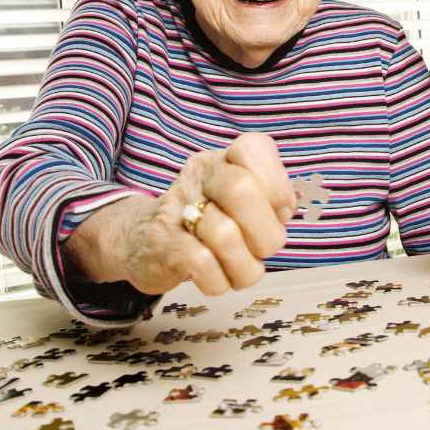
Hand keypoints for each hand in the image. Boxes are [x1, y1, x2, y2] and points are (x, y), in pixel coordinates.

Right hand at [67, 132, 296, 295]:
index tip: (279, 210)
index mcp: (224, 160)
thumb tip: (289, 206)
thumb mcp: (240, 199)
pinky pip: (202, 264)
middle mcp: (200, 177)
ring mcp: (177, 208)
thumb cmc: (205, 219)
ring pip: (225, 235)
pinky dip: (220, 280)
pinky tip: (218, 277)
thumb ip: (270, 198)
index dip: (277, 185)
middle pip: (242, 191)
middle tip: (264, 248)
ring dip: (245, 266)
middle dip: (267, 232)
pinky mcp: (162, 243)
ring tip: (242, 267)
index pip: (254, 148)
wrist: (140, 238)